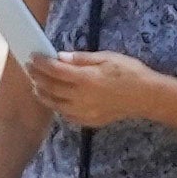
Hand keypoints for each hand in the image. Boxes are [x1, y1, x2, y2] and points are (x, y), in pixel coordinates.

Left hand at [31, 48, 169, 131]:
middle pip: (51, 87)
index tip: (33, 57)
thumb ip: (82, 58)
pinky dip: (56, 107)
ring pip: (55, 104)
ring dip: (43, 94)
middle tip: (30, 69)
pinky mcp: (89, 121)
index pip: (55, 70)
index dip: (41, 63)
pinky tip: (54, 100)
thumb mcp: (107, 57)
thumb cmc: (129, 72)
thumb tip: (61, 57)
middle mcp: (81, 97)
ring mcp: (84, 111)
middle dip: (37, 77)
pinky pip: (66, 115)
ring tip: (36, 86)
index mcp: (85, 78)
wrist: (146, 97)